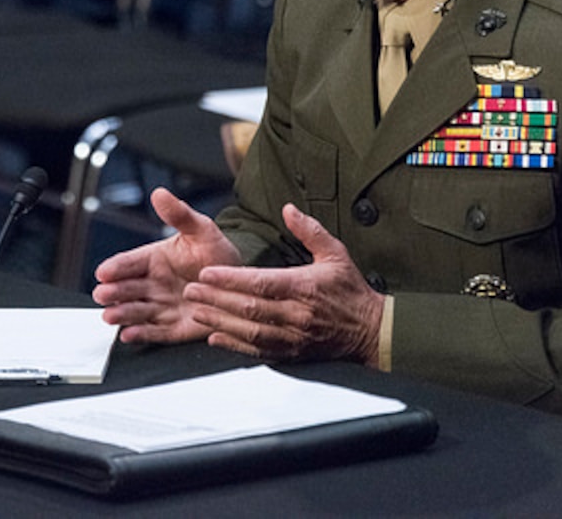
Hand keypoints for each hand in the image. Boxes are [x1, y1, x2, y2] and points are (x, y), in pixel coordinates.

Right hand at [92, 187, 240, 344]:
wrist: (238, 282)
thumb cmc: (217, 253)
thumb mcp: (201, 230)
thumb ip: (180, 214)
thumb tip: (160, 193)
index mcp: (154, 260)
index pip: (130, 263)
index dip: (116, 267)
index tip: (103, 271)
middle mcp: (153, 284)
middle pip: (127, 289)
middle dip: (113, 292)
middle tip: (103, 294)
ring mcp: (162, 307)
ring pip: (136, 311)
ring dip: (122, 314)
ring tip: (111, 315)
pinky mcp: (173, 328)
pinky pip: (155, 333)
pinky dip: (140, 335)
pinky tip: (128, 335)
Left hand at [183, 204, 384, 365]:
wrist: (371, 330)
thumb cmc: (351, 290)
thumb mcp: (335, 252)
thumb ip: (309, 230)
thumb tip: (288, 209)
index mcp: (305, 287)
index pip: (261, 282)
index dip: (231, 279)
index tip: (207, 272)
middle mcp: (297, 314)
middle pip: (250, 308)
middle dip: (216, 299)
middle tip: (190, 290)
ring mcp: (293, 337)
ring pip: (250, 331)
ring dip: (220, 322)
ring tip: (196, 311)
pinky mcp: (291, 353)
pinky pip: (258, 352)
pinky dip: (234, 346)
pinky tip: (214, 338)